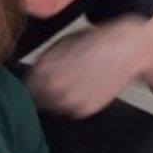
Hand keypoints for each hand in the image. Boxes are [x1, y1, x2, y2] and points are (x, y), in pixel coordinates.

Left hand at [25, 18, 147, 116]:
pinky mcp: (85, 110)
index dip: (31, 82)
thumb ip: (43, 61)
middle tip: (54, 82)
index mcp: (44, 68)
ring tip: (71, 84)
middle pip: (36, 99)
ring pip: (53, 107)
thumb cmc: (92, 42)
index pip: (25, 85)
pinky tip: (83, 89)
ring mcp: (70, 101)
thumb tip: (31, 75)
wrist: (126, 49)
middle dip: (42, 92)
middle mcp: (54, 87)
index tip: (36, 80)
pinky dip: (73, 103)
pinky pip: (70, 111)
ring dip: (56, 99)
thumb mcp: (61, 44)